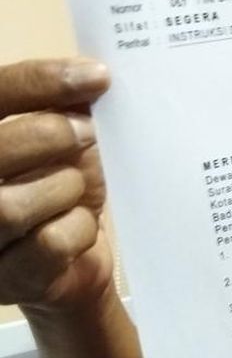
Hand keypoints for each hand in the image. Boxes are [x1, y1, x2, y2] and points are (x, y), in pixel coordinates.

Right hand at [0, 58, 113, 310]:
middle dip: (53, 135)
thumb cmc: (60, 188)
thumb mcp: (61, 141)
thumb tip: (90, 76)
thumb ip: (63, 107)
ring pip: (10, 208)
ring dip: (65, 189)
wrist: (74, 260)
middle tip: (89, 134)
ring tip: (78, 191)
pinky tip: (79, 229)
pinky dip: (78, 230)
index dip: (38, 82)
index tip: (97, 76)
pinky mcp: (3, 281)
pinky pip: (46, 245)